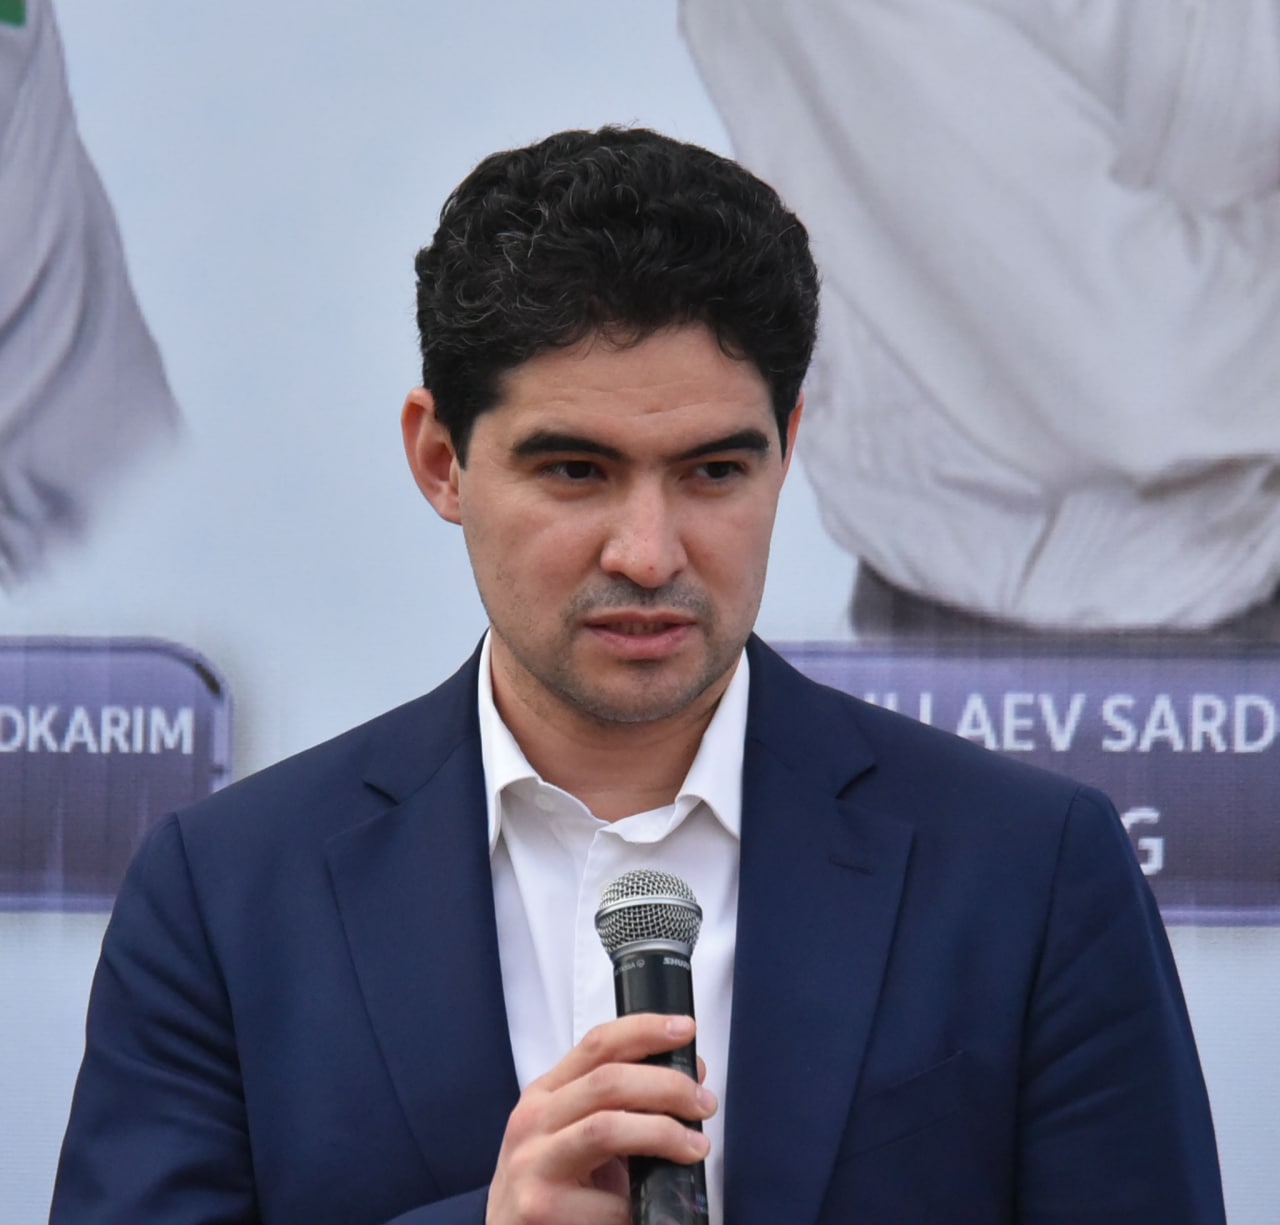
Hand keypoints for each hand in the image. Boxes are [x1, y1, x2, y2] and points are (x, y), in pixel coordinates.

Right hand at [486, 1013, 715, 1224]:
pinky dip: (642, 1200)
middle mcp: (532, 1120)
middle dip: (667, 1086)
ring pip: (606, 1128)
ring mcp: (532, 1163)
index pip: (597, 1044)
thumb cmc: (551, 1185)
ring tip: (696, 1146)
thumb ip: (618, 1104)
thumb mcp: (572, 1133)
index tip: (685, 1029)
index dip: (644, 1029)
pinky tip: (656, 1205)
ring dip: (663, 1132)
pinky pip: (608, 1200)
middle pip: (608, 1081)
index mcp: (544, 1093)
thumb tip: (687, 1080)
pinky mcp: (540, 1209)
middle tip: (704, 1103)